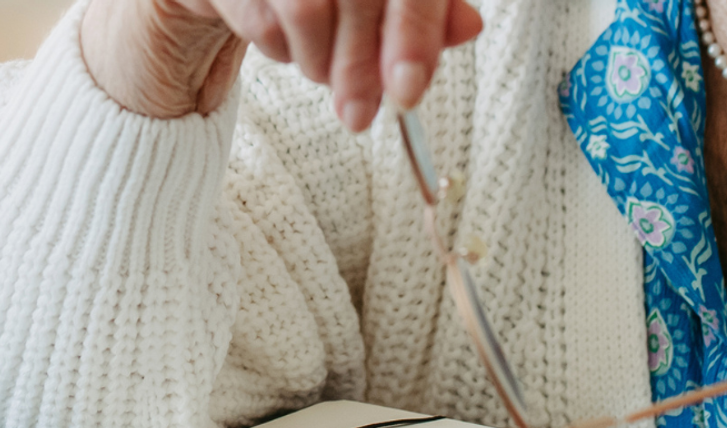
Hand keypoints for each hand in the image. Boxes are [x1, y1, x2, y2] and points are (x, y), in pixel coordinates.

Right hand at [82, 0, 482, 123]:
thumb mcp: (372, 8)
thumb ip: (421, 13)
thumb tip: (468, 29)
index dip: (417, 34)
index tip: (410, 92)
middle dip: (364, 66)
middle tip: (362, 117)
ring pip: (308, 9)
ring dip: (319, 60)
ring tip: (320, 70)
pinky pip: (259, 15)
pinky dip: (277, 46)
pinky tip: (283, 45)